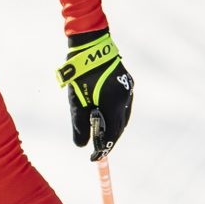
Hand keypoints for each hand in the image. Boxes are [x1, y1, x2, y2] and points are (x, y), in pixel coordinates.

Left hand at [57, 30, 133, 160]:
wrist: (91, 46)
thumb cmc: (81, 74)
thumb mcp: (76, 101)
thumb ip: (79, 124)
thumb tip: (81, 145)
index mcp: (112, 104)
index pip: (111, 133)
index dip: (103, 147)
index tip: (94, 157)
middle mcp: (124, 98)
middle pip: (119, 127)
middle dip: (110, 139)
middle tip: (98, 148)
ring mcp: (128, 90)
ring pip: (123, 116)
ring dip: (114, 127)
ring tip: (102, 134)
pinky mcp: (127, 83)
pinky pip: (124, 105)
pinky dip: (116, 114)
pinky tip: (107, 115)